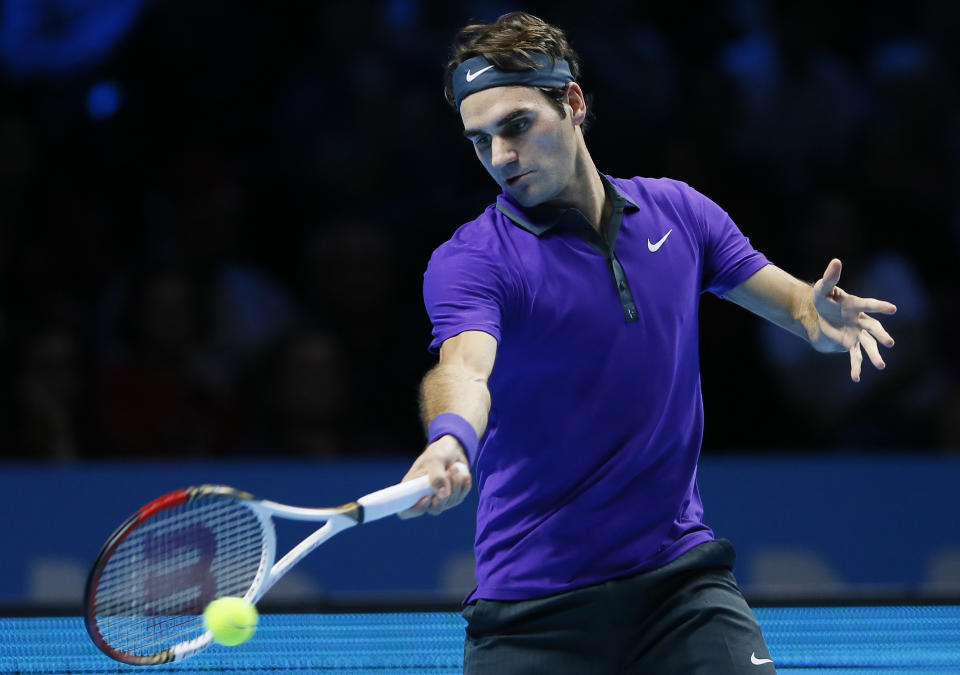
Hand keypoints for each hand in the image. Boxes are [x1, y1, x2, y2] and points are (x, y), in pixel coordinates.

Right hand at [398, 436, 471, 518]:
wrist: (452, 449)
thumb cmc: (438, 452)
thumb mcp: (435, 460)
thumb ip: (437, 477)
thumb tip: (443, 496)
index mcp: (411, 488)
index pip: (406, 511)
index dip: (415, 510)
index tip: (427, 499)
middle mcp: (423, 496)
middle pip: (434, 509)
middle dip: (444, 494)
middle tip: (450, 474)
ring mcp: (438, 498)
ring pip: (449, 503)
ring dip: (456, 486)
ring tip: (456, 469)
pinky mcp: (452, 496)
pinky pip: (459, 498)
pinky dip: (464, 487)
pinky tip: (464, 475)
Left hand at [810, 258, 896, 381]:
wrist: (818, 315)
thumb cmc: (823, 299)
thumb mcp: (822, 288)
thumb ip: (830, 277)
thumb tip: (836, 261)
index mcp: (855, 305)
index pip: (868, 305)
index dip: (879, 307)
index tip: (893, 309)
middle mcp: (860, 320)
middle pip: (874, 328)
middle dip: (881, 335)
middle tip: (890, 343)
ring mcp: (856, 333)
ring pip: (868, 345)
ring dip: (874, 355)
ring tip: (881, 366)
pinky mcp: (849, 343)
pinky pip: (854, 356)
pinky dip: (856, 366)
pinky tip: (856, 377)